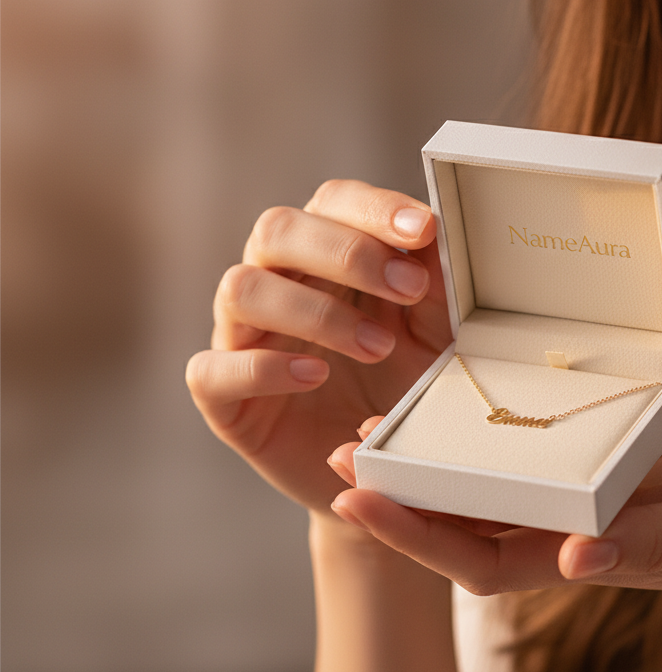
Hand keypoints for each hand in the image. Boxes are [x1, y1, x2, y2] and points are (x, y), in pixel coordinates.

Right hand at [186, 180, 452, 514]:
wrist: (384, 470)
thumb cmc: (409, 383)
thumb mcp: (436, 333)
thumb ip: (435, 284)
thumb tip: (440, 232)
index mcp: (327, 250)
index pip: (333, 200)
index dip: (374, 209)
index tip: (424, 231)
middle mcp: (276, 280)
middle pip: (276, 229)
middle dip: (347, 253)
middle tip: (410, 290)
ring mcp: (242, 335)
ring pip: (241, 288)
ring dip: (315, 312)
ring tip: (378, 347)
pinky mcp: (223, 397)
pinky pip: (210, 368)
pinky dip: (263, 367)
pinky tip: (315, 375)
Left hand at [328, 436, 661, 629]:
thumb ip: (652, 543)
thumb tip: (574, 557)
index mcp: (593, 558)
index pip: (480, 560)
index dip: (413, 532)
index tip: (355, 494)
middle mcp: (577, 540)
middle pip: (469, 530)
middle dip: (402, 499)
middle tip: (341, 447)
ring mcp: (590, 512)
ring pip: (493, 501)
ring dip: (435, 472)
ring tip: (380, 428)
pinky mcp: (609, 485)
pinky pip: (534, 470)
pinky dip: (490, 449)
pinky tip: (463, 415)